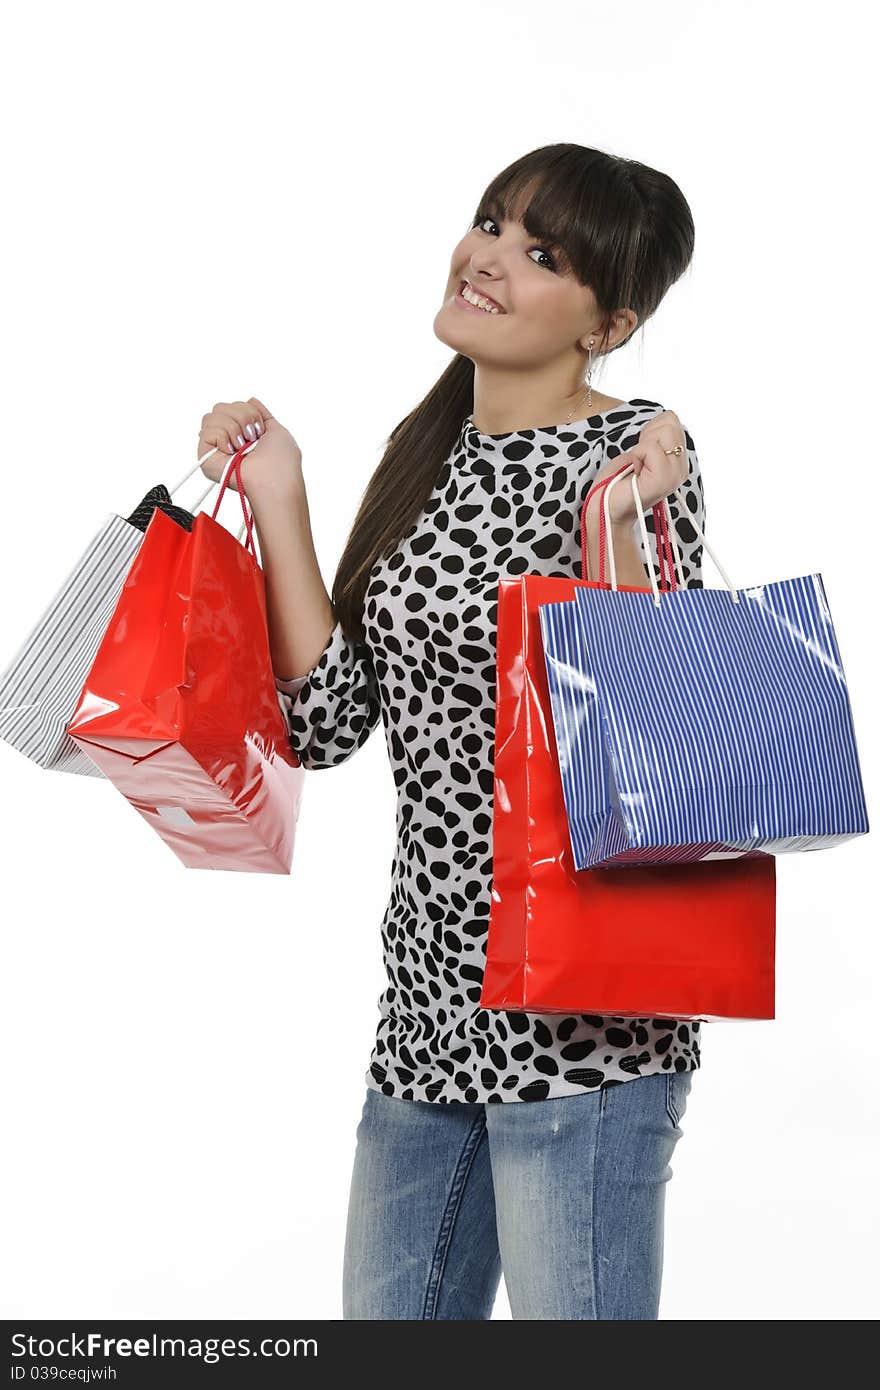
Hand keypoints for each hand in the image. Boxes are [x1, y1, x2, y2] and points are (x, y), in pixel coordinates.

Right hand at [197, 397, 303, 497]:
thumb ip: (261, 413)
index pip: (234, 405)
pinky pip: (207, 429)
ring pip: (212, 415)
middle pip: (221, 406)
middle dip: (242, 416)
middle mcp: (228, 438)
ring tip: (242, 446)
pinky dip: (223, 437)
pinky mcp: (206, 455)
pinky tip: (231, 451)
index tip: (260, 429)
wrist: (273, 480)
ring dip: (233, 427)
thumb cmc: (281, 462)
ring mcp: (216, 447)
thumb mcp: (276, 429)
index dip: (248, 411)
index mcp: (243, 432)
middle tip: (252, 437)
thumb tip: (251, 399)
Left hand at [586, 409, 688, 527]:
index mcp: (678, 460)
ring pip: (664, 432)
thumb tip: (669, 416)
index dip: (650, 430)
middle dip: (648, 435)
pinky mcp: (663, 480)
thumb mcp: (642, 448)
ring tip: (637, 466)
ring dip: (642, 446)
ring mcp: (674, 476)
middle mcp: (681, 469)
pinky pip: (651, 448)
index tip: (641, 452)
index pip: (672, 420)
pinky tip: (634, 471)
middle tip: (638, 459)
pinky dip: (637, 455)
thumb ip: (660, 434)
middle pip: (670, 422)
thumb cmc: (618, 479)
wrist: (605, 506)